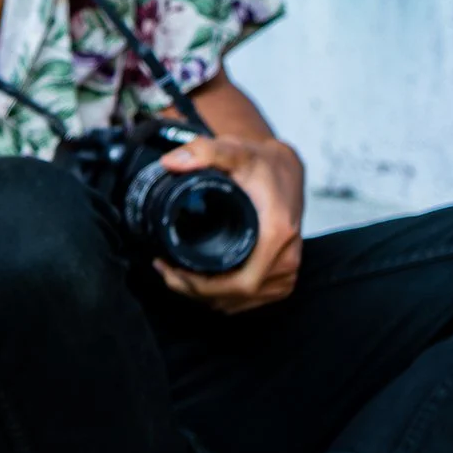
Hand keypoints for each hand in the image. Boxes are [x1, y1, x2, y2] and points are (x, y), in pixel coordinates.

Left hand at [150, 134, 304, 312]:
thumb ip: (203, 151)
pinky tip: (201, 281)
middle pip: (236, 296)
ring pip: (241, 302)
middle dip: (194, 290)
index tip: (170, 268)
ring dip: (205, 296)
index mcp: (276, 235)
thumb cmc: (261, 164)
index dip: (200, 285)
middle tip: (164, 270)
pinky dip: (222, 297)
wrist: (285, 170)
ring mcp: (287, 272)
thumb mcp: (234, 151)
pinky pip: (250, 300)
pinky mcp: (283, 278)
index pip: (239, 283)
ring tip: (175, 273)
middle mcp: (287, 259)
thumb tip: (171, 163)